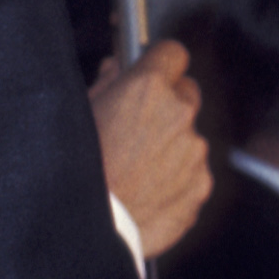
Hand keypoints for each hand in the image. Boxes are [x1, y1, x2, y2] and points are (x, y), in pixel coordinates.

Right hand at [91, 40, 210, 259]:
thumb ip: (108, 83)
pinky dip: (176, 178)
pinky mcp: (201, 186)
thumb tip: (119, 69)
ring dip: (171, 144)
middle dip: (168, 103)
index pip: (172, 53)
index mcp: (148, 87)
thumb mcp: (80, 112)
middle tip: (139, 125)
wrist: (90, 225)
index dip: (160, 63)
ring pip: (189, 136)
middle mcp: (179, 114)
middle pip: (187, 93)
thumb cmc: (76, 167)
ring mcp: (194, 152)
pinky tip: (147, 190)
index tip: (152, 72)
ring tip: (136, 168)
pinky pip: (193, 173)